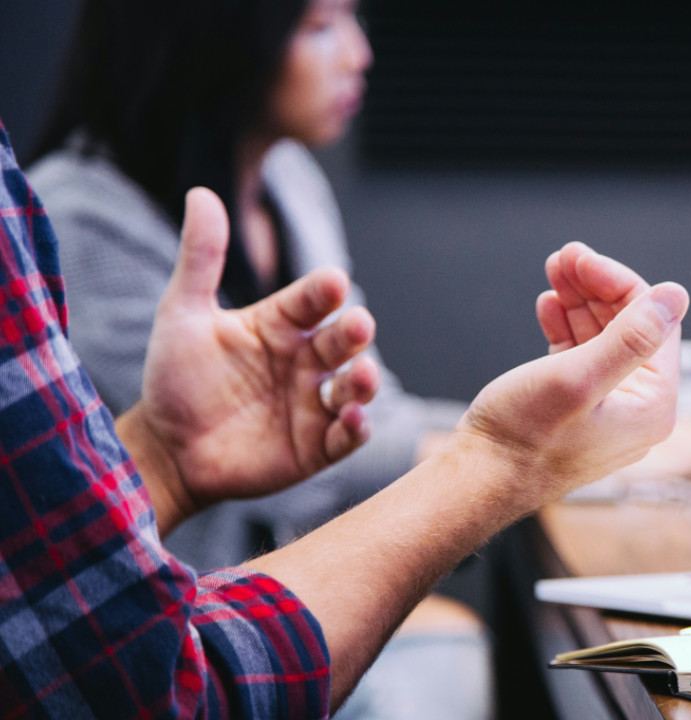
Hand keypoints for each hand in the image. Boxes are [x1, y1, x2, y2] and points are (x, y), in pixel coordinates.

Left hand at [122, 188, 379, 532]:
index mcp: (281, 324)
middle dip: (354, 332)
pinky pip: (346, 436)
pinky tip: (352, 418)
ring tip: (363, 376)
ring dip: (365, 381)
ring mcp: (314, 403)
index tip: (332, 282)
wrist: (165, 449)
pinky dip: (356, 428)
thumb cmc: (175, 378)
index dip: (324, 291)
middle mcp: (305, 360)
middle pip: (342, 341)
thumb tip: (201, 193)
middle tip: (357, 325)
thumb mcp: (182, 314)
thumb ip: (200, 258)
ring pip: (354, 386)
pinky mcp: (316, 446)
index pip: (313, 300)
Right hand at [456, 242, 688, 506]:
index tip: (580, 258)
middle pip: (629, 327)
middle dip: (596, 287)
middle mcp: (638, 409)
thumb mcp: (578, 378)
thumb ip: (631, 337)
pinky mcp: (577, 409)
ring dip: (579, 301)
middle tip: (564, 256)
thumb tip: (676, 295)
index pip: (654, 323)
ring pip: (603, 337)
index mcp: (653, 405)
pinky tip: (549, 306)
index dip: (618, 283)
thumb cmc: (523, 438)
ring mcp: (607, 409)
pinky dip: (566, 327)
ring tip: (554, 272)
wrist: (478, 480)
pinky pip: (582, 356)